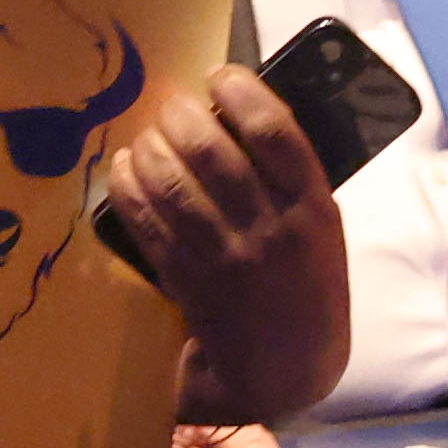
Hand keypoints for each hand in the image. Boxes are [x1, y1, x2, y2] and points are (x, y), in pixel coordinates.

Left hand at [103, 63, 350, 433]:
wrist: (289, 371)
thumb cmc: (309, 287)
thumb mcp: (322, 230)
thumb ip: (292, 180)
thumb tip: (240, 116)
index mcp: (313, 211)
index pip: (275, 134)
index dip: (241, 93)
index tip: (220, 76)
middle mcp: (269, 231)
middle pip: (213, 151)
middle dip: (183, 115)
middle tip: (174, 106)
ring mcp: (224, 258)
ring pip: (173, 183)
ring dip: (152, 146)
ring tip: (149, 136)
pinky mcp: (185, 281)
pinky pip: (147, 222)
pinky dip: (129, 186)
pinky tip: (125, 168)